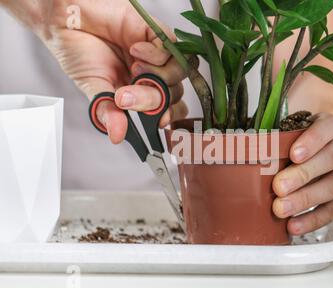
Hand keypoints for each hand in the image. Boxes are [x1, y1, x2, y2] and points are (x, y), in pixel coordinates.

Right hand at [35, 0, 187, 143]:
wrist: (67, 19)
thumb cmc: (79, 52)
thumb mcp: (94, 89)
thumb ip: (109, 112)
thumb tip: (117, 136)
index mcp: (140, 93)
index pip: (168, 110)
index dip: (169, 116)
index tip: (160, 121)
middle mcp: (151, 76)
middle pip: (173, 94)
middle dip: (153, 99)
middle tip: (127, 95)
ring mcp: (156, 56)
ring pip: (179, 74)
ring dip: (158, 76)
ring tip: (134, 68)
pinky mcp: (156, 34)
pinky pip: (172, 49)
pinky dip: (156, 53)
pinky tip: (135, 49)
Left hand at [272, 113, 332, 235]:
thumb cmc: (307, 143)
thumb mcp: (296, 131)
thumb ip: (278, 136)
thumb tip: (243, 147)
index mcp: (330, 127)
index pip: (326, 128)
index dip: (311, 141)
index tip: (293, 154)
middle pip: (330, 159)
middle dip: (302, 175)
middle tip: (278, 187)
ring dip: (305, 200)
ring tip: (281, 209)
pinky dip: (312, 220)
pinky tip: (294, 225)